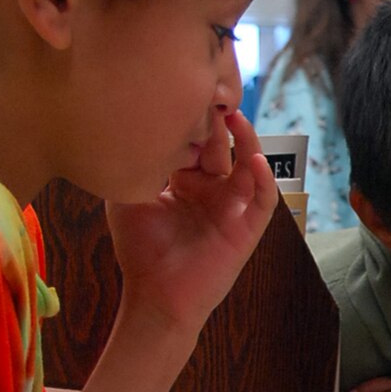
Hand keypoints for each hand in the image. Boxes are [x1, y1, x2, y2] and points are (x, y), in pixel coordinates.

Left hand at [105, 108, 278, 338]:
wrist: (156, 296)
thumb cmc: (140, 251)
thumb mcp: (126, 198)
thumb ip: (131, 165)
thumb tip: (129, 127)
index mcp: (184, 182)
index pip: (194, 143)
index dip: (190, 121)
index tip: (181, 95)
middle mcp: (212, 190)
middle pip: (222, 148)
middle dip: (217, 124)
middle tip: (210, 97)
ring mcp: (233, 207)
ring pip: (248, 165)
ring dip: (246, 141)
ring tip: (236, 118)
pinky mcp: (248, 227)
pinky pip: (264, 198)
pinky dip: (264, 178)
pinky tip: (255, 161)